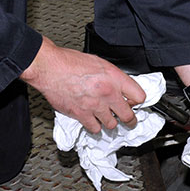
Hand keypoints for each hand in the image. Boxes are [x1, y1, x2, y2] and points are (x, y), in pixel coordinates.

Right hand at [21, 35, 145, 133]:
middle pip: (128, 115)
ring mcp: (94, 106)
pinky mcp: (81, 115)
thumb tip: (119, 86)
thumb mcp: (99, 62)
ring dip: (110, 122)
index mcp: (114, 77)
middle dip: (130, 119)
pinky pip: (94, 128)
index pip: (139, 96)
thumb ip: (112, 76)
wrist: (50, 67)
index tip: (135, 102)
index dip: (138, 100)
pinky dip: (94, 126)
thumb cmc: (70, 62)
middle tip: (129, 120)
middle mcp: (107, 93)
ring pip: (112, 124)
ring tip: (108, 118)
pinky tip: (93, 120)